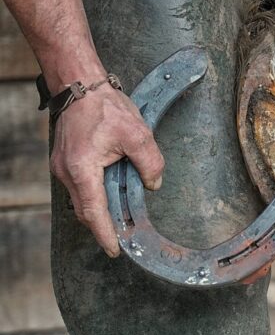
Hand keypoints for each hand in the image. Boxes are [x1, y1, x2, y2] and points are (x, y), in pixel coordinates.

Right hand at [49, 85, 163, 256]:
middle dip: (103, 226)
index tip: (114, 249)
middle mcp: (66, 171)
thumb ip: (150, 162)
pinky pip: (80, 186)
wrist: (80, 85)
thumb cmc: (106, 107)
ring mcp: (61, 167)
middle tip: (122, 238)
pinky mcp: (65, 161)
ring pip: (82, 199)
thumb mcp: (138, 134)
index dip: (105, 233)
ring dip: (100, 209)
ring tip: (120, 217)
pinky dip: (95, 194)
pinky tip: (111, 192)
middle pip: (85, 210)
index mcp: (82, 168)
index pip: (94, 211)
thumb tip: (153, 185)